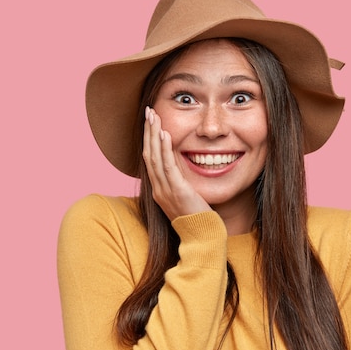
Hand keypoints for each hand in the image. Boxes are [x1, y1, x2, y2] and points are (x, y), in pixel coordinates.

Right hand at [142, 106, 211, 220]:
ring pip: (155, 157)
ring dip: (153, 134)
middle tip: (148, 111)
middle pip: (148, 154)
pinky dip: (164, 149)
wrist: (203, 238)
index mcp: (159, 191)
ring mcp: (166, 191)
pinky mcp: (177, 191)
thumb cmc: (198, 220)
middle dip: (148, 131)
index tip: (150, 122)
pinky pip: (167, 166)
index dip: (148, 139)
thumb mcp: (187, 199)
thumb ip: (182, 184)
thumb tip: (185, 170)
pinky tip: (165, 134)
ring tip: (154, 116)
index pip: (150, 160)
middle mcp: (158, 190)